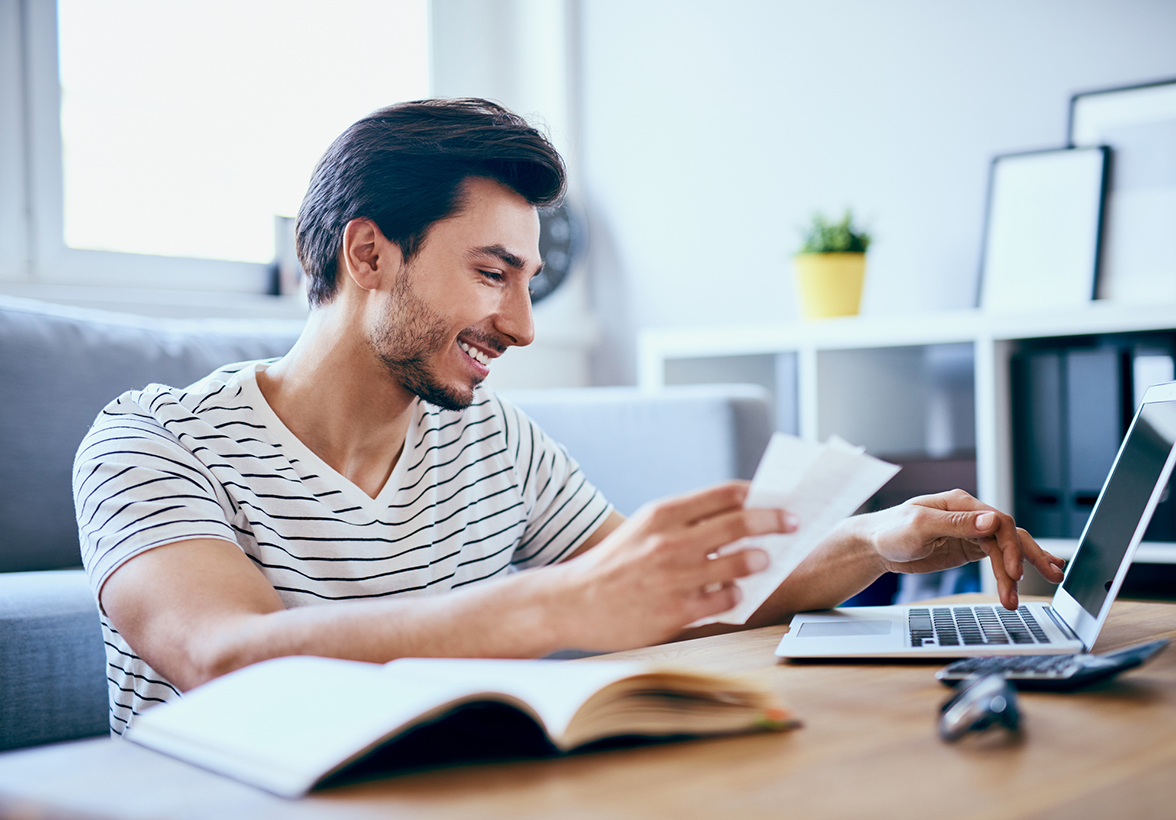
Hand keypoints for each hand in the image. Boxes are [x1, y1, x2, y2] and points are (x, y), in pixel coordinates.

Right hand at [555, 481, 796, 650]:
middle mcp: (670, 541)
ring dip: (759, 559)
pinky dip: (736, 594)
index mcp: (662, 514)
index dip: (758, 495)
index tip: (776, 499)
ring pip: (739, 562)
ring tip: (763, 560)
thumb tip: (737, 515)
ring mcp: (674, 577)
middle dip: (774, 521)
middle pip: (740, 523)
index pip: (724, 494)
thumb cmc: (614, 564)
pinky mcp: (676, 611)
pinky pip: (725, 600)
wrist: (571, 602)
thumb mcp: (643, 528)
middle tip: (792, 523)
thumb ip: (684, 521)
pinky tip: (734, 593)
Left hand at [852, 489, 1064, 609]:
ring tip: (1034, 591)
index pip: (998, 522)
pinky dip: (1014, 567)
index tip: (1013, 572)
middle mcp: (970, 516)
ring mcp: (971, 533)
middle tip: (1045, 578)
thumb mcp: (919, 525)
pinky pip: (997, 557)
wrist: (873, 546)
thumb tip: (991, 520)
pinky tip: (1030, 575)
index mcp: (960, 504)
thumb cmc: (890, 531)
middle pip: (1009, 534)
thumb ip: (956, 523)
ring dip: (1020, 570)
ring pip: (1006, 548)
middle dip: (1027, 558)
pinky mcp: (967, 549)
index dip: (1010, 548)